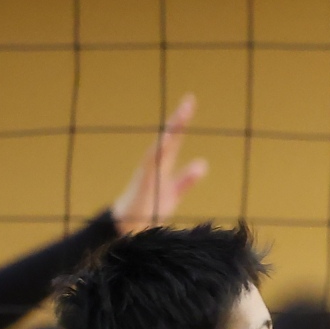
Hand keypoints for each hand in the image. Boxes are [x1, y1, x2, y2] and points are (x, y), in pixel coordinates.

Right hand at [109, 95, 207, 234]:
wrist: (127, 228)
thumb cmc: (148, 209)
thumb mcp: (174, 193)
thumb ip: (186, 179)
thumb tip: (202, 164)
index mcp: (161, 166)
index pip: (174, 140)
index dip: (181, 123)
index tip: (190, 102)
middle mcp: (154, 165)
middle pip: (168, 139)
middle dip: (178, 120)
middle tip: (190, 100)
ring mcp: (147, 173)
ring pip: (160, 148)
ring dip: (170, 133)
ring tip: (182, 116)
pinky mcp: (144, 183)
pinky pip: (152, 165)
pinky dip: (159, 153)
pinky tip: (168, 141)